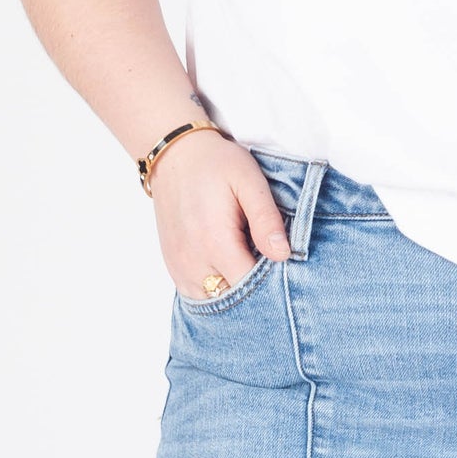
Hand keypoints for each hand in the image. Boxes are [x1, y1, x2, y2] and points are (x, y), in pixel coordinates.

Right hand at [149, 130, 293, 298]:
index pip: (249, 287)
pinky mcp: (173, 267)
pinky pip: (197, 295)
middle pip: (231, 299)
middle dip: (254, 292)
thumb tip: (283, 255)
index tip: (282, 268)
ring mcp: (179, 267)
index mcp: (214, 241)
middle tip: (268, 268)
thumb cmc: (216, 164)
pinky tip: (230, 270)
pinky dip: (215, 290)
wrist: (175, 155)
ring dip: (234, 292)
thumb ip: (266, 219)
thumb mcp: (249, 182)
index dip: (271, 284)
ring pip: (213, 301)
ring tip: (248, 266)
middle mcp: (192, 261)